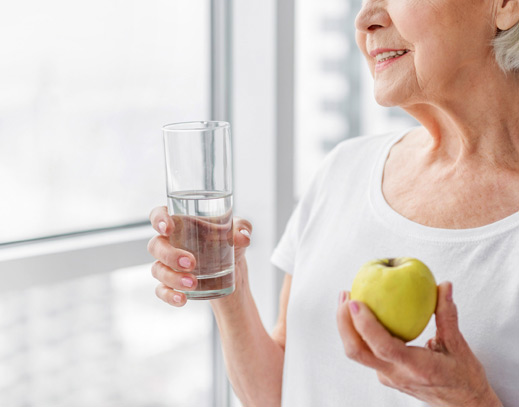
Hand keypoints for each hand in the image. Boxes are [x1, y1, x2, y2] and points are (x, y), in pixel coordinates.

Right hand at [147, 206, 252, 306]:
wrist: (233, 268)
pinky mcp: (172, 284)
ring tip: (194, 283)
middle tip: (191, 263)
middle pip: (156, 245)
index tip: (168, 228)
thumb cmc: (229, 240)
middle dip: (169, 255)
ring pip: (157, 269)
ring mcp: (168, 264)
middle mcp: (170, 242)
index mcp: (181, 222)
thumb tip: (243, 236)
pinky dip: (169, 296)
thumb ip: (243, 227)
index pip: (159, 215)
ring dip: (172, 278)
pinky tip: (182, 299)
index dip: (158, 220)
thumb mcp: (239, 230)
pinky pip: (161, 290)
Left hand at [336, 282, 501, 406]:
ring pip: (358, 353)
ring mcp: (388, 376)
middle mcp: (396, 374)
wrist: (465, 406)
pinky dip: (358, 332)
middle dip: (344, 322)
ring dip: (347, 327)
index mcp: (416, 367)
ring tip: (347, 300)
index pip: (383, 346)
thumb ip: (447, 315)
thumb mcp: (459, 346)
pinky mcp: (386, 375)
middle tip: (345, 295)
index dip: (365, 324)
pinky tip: (360, 314)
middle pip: (358, 351)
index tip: (355, 302)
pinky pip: (366, 352)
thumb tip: (444, 286)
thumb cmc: (464, 378)